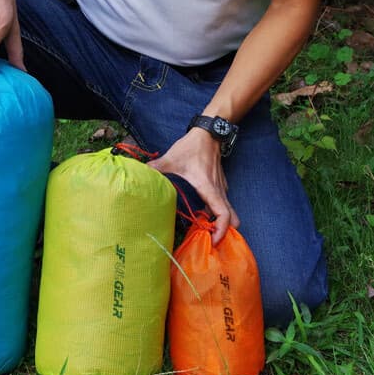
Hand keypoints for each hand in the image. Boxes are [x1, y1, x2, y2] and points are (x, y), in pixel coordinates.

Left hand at [148, 128, 239, 245]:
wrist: (209, 133)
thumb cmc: (192, 147)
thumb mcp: (171, 158)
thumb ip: (156, 168)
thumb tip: (140, 175)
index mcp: (208, 188)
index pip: (223, 214)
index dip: (222, 230)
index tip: (213, 241)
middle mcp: (218, 191)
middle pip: (232, 218)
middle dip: (224, 232)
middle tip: (208, 240)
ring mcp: (221, 189)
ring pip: (228, 212)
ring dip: (219, 224)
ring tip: (203, 232)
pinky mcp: (219, 186)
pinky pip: (222, 205)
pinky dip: (216, 214)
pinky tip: (202, 215)